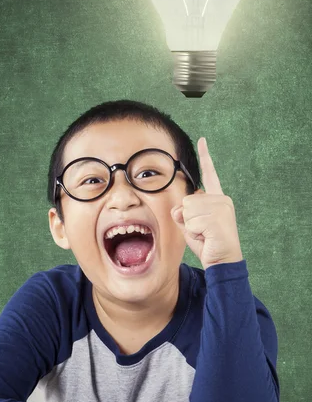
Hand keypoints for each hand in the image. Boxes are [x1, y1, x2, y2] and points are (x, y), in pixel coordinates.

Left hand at [171, 137, 242, 269]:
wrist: (222, 261)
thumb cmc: (207, 244)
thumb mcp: (190, 226)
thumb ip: (182, 213)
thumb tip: (179, 208)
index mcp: (217, 198)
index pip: (209, 174)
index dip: (205, 156)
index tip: (202, 140)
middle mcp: (222, 199)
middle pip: (187, 200)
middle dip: (187, 218)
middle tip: (202, 231)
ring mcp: (222, 207)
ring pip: (187, 210)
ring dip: (191, 226)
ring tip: (204, 235)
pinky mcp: (218, 218)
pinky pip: (191, 222)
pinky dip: (194, 233)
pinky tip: (207, 238)